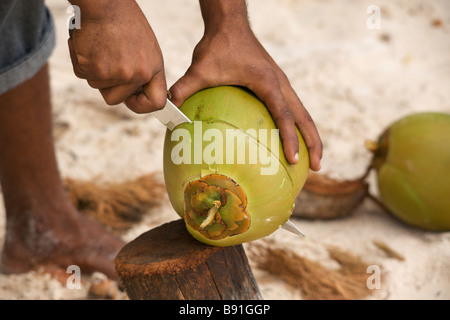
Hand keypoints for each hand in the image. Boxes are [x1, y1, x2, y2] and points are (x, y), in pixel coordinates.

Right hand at [68, 0, 166, 112]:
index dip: (141, 104)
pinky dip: (80, 60)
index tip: (131, 99)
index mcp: (153, 67)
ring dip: (93, 69)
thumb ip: (142, 70)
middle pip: (116, 99)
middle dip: (107, 85)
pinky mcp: (96, 69)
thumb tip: (135, 95)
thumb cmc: (122, 20)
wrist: (103, 1)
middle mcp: (138, 74)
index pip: (156, 102)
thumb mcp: (144, 47)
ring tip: (100, 45)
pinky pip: (82, 75)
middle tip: (105, 61)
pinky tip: (87, 43)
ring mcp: (117, 73)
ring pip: (97, 86)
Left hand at [169, 2, 321, 169]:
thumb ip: (184, 88)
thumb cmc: (218, 45)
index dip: (290, 139)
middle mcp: (280, 83)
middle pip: (305, 117)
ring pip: (303, 112)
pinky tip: (290, 139)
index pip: (284, 116)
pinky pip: (292, 107)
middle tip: (317, 167)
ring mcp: (281, 83)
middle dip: (314, 142)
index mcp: (267, 83)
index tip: (294, 160)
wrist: (230, 23)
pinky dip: (297, 125)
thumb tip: (168, 109)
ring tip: (313, 159)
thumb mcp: (200, 68)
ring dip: (310, 134)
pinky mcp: (276, 83)